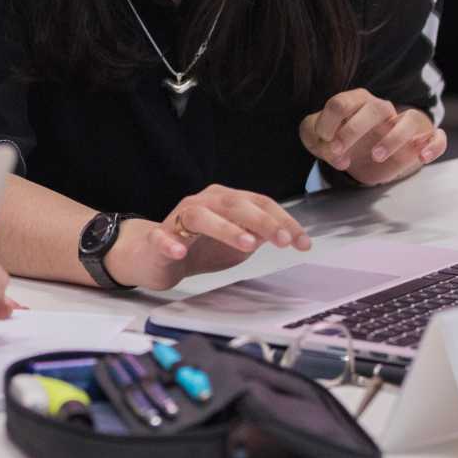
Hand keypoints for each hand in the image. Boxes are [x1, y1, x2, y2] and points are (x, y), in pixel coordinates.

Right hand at [106, 186, 312, 291]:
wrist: (154, 257)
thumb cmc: (199, 247)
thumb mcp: (237, 244)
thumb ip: (257, 236)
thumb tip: (282, 234)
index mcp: (225, 201)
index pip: (259, 203)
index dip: (283, 221)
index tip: (303, 243)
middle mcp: (203, 202)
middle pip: (234, 205)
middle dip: (262, 221)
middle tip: (283, 241)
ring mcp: (178, 217)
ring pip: (201, 216)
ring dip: (225, 228)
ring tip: (247, 245)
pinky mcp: (157, 237)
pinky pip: (162, 237)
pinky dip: (171, 242)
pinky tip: (180, 251)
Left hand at [302, 89, 446, 185]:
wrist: (361, 159)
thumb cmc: (339, 141)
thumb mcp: (317, 138)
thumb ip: (316, 137)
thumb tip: (333, 150)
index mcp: (354, 102)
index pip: (340, 103)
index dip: (327, 122)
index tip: (323, 141)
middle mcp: (381, 108)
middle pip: (375, 108)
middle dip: (353, 130)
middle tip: (338, 151)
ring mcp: (404, 123)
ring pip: (410, 119)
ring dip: (394, 138)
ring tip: (376, 156)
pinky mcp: (422, 141)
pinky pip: (437, 137)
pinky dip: (434, 145)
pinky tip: (421, 157)